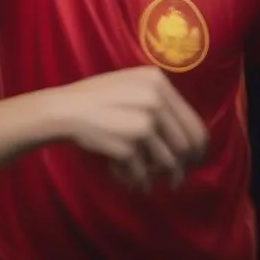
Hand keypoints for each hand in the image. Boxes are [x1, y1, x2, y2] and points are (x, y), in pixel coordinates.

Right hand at [52, 67, 206, 190]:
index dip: (196, 149)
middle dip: (183, 167)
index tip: (190, 164)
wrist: (63, 109)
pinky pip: (144, 172)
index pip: (195, 123)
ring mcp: (144, 118)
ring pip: (169, 163)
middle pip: (187, 145)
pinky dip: (136, 180)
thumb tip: (191, 143)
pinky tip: (125, 178)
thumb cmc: (95, 101)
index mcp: (156, 79)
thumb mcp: (130, 88)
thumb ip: (160, 104)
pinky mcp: (131, 141)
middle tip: (174, 180)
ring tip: (145, 180)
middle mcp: (155, 96)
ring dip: (159, 177)